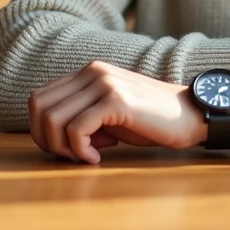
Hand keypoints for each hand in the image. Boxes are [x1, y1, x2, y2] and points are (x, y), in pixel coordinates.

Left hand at [27, 61, 203, 163]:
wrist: (190, 114)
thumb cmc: (150, 119)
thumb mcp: (108, 114)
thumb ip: (81, 115)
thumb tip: (52, 135)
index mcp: (87, 72)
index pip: (39, 98)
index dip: (41, 129)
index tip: (65, 148)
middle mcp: (92, 71)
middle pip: (39, 107)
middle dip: (46, 140)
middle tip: (72, 156)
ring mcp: (103, 83)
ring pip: (54, 119)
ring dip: (63, 147)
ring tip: (87, 156)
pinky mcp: (116, 100)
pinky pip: (77, 129)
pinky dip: (81, 150)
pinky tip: (98, 158)